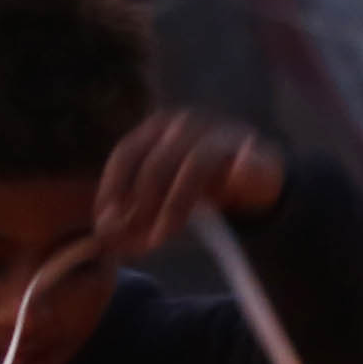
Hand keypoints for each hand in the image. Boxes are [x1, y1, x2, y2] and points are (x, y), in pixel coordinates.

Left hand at [85, 108, 289, 266]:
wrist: (257, 181)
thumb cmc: (197, 188)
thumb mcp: (160, 196)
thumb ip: (136, 210)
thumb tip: (105, 231)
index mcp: (159, 127)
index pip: (127, 153)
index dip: (113, 188)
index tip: (105, 221)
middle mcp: (188, 124)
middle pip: (156, 163)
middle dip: (141, 206)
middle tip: (134, 239)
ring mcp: (222, 134)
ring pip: (192, 168)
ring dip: (175, 207)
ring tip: (164, 236)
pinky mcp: (255, 152)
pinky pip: (246, 167)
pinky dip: (238, 178)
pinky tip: (220, 206)